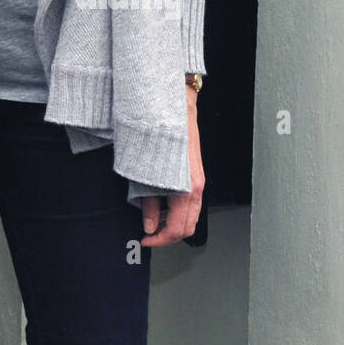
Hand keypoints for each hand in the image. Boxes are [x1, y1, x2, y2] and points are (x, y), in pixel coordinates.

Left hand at [139, 86, 204, 246]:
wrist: (176, 105)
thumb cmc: (161, 130)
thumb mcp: (145, 168)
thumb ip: (148, 200)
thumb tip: (148, 224)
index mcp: (188, 188)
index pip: (178, 228)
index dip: (160, 240)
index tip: (145, 239)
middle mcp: (197, 186)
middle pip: (188, 227)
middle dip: (167, 235)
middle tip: (147, 234)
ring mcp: (198, 180)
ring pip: (190, 216)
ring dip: (172, 223)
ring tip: (150, 218)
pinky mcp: (195, 173)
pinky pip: (190, 201)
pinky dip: (176, 210)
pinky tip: (160, 203)